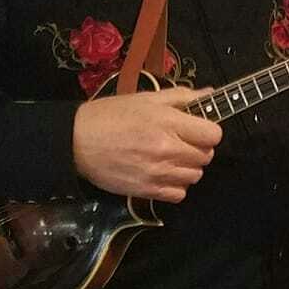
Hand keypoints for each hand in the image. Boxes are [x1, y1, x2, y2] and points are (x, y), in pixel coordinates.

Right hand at [71, 87, 221, 201]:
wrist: (75, 142)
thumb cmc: (110, 116)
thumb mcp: (146, 98)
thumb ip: (181, 97)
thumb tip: (209, 94)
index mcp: (169, 123)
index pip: (213, 134)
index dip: (208, 131)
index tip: (197, 129)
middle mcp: (167, 150)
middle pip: (207, 156)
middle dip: (198, 148)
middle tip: (182, 142)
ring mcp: (158, 173)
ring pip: (195, 176)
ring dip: (188, 167)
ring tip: (171, 158)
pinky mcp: (147, 191)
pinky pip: (179, 194)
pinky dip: (176, 186)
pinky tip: (163, 174)